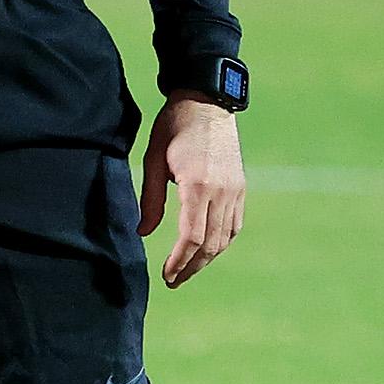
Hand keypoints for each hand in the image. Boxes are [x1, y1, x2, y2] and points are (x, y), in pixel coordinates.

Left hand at [138, 94, 245, 288]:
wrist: (207, 102)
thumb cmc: (174, 127)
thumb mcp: (153, 160)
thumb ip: (150, 199)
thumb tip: (143, 232)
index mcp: (197, 184)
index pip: (192, 237)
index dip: (179, 261)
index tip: (167, 275)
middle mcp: (221, 191)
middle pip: (210, 244)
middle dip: (191, 267)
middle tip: (173, 281)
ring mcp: (235, 190)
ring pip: (225, 238)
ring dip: (206, 259)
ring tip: (187, 270)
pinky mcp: (240, 187)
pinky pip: (234, 225)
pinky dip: (221, 242)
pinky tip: (207, 250)